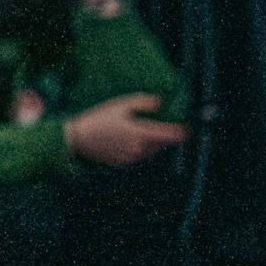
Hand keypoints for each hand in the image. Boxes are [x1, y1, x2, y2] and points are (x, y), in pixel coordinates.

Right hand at [65, 93, 184, 167]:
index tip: (187, 127)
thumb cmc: (99, 119)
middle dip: (168, 136)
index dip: (182, 131)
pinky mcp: (125, 163)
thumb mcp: (121, 105)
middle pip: (164, 144)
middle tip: (167, 127)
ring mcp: (133, 158)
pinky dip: (144, 149)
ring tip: (149, 131)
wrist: (78, 139)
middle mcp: (140, 149)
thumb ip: (143, 102)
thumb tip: (161, 102)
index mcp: (141, 134)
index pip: (172, 136)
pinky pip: (142, 156)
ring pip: (154, 151)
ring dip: (156, 143)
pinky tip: (135, 140)